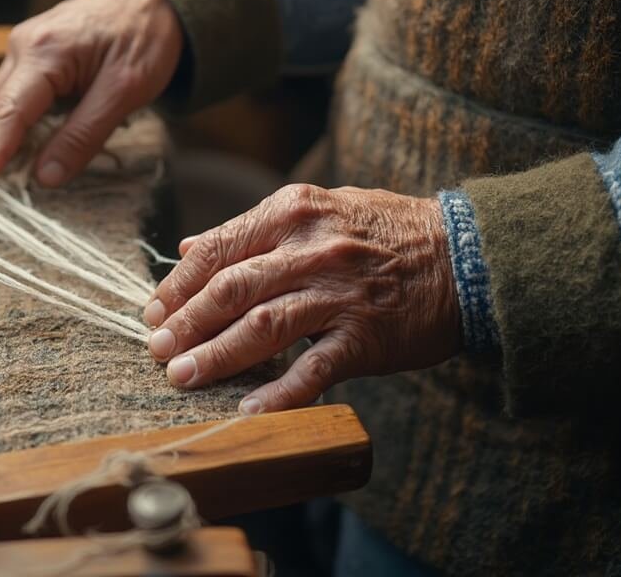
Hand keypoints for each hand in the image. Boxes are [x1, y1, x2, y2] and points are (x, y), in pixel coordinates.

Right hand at [0, 0, 182, 187]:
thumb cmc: (145, 38)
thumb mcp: (124, 92)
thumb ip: (83, 135)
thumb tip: (45, 176)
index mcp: (44, 51)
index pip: (8, 112)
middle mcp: (23, 44)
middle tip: (0, 191)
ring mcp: (25, 45)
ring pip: (4, 102)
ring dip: (8, 137)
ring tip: (18, 172)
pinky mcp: (34, 52)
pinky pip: (18, 93)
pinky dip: (22, 121)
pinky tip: (36, 142)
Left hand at [143, 184, 461, 413]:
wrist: (466, 255)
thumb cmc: (384, 232)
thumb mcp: (317, 208)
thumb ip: (253, 229)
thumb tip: (189, 247)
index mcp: (292, 213)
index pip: (217, 249)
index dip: (178, 284)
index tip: (153, 311)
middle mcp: (310, 249)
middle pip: (230, 290)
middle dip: (185, 324)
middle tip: (157, 351)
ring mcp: (337, 293)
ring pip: (261, 327)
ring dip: (216, 356)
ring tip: (183, 378)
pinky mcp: (365, 336)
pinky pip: (314, 369)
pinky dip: (279, 393)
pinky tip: (248, 411)